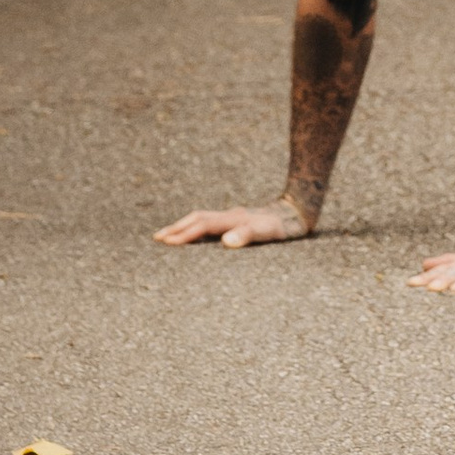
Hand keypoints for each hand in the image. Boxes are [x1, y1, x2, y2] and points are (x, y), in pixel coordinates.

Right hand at [153, 200, 311, 248]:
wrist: (298, 212)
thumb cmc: (284, 227)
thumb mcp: (269, 234)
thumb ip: (248, 236)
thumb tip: (225, 242)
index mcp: (233, 219)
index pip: (202, 226)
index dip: (184, 234)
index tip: (165, 242)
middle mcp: (230, 215)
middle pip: (197, 218)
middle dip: (177, 228)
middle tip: (157, 238)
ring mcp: (233, 216)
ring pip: (202, 218)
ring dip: (185, 226)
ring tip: (168, 236)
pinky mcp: (237, 220)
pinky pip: (211, 222)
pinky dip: (197, 227)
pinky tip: (195, 236)